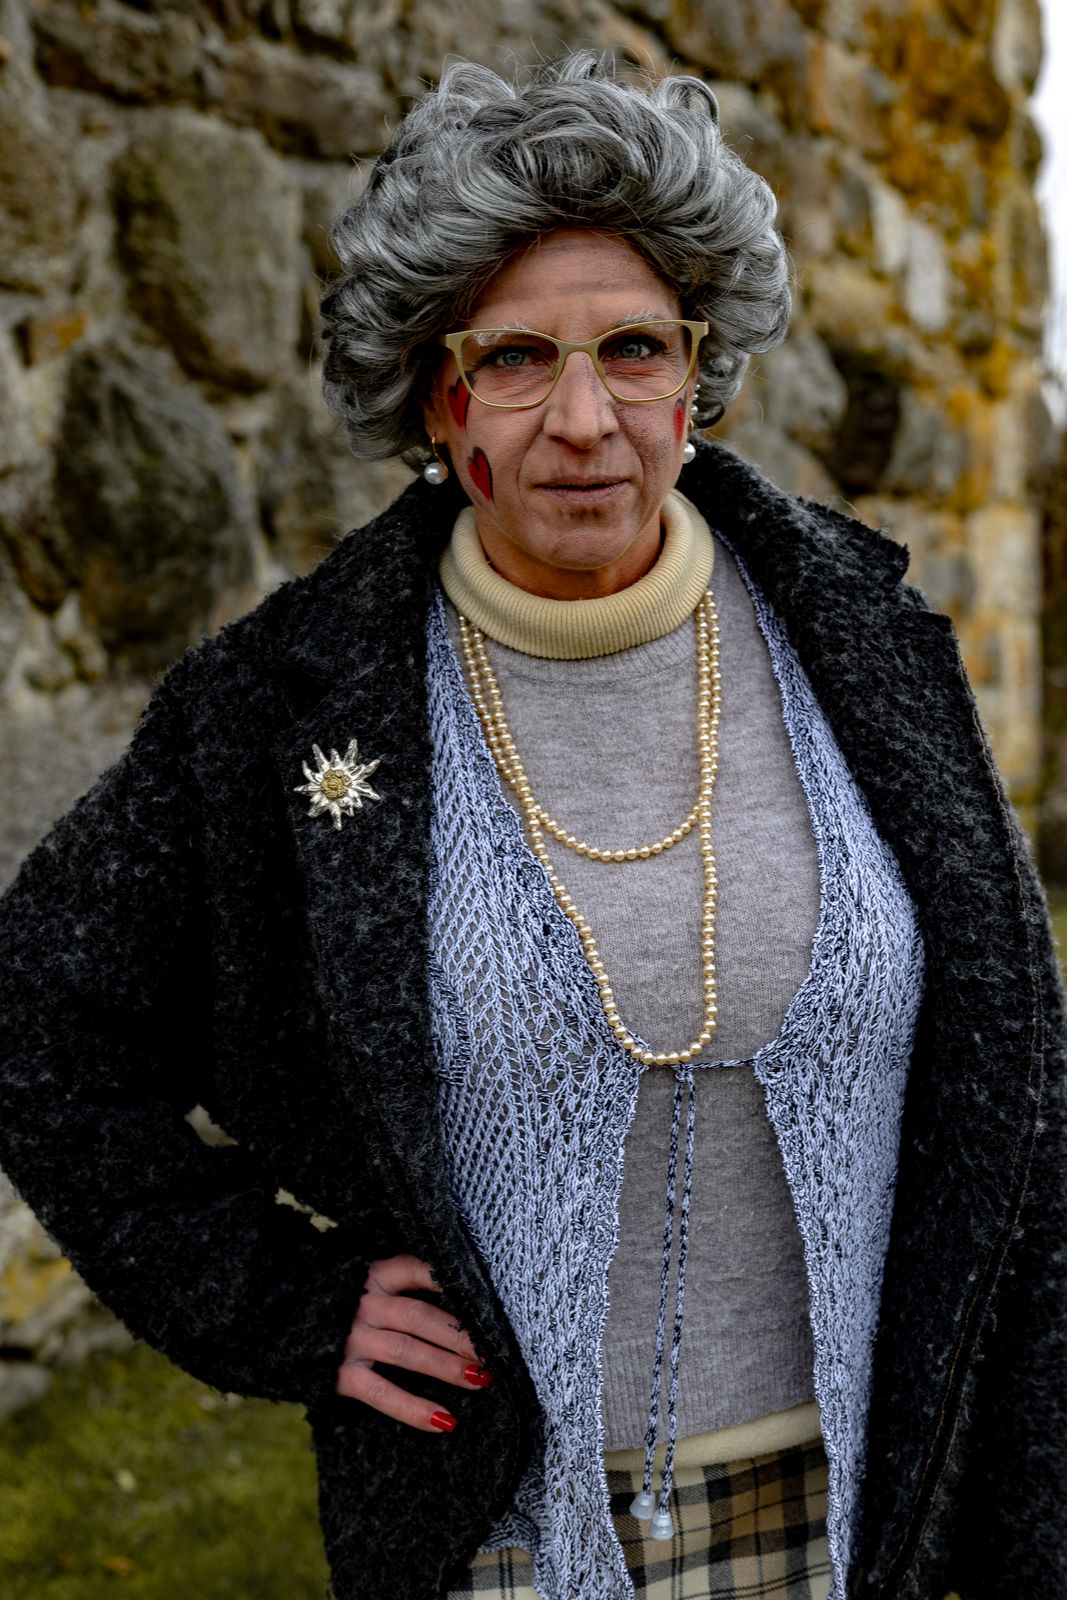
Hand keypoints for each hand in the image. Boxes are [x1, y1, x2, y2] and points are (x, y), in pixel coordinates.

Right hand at [335, 1254, 492, 1432]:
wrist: (279, 1322)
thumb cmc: (339, 1303)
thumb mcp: (364, 1282)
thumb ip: (399, 1286)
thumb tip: (457, 1297)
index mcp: (372, 1276)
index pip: (413, 1269)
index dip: (445, 1279)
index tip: (481, 1293)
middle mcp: (363, 1304)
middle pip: (419, 1316)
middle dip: (458, 1334)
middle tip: (494, 1349)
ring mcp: (351, 1339)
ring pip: (407, 1352)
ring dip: (446, 1367)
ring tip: (480, 1380)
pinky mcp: (340, 1374)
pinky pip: (381, 1392)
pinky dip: (413, 1408)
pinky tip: (443, 1420)